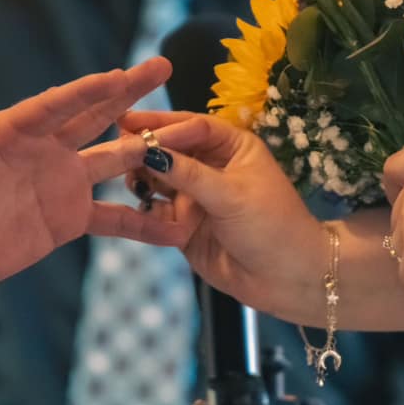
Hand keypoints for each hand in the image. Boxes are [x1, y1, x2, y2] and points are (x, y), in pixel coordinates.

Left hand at [0, 58, 174, 297]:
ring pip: (114, 162)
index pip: (55, 106)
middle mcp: (43, 150)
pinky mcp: (68, 219)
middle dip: (128, 91)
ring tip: (189, 140)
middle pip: (93, 115)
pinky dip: (143, 222)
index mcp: (10, 133)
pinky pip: (113, 218)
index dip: (87, 91)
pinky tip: (174, 229)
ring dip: (150, 152)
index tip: (120, 75)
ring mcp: (61, 183)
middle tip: (161, 65)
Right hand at [104, 111, 403, 329]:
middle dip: (147, 149)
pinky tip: (135, 204)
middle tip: (115, 147)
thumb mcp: (230, 195)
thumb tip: (150, 151)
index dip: (162, 124)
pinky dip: (145, 206)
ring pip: (159, 178)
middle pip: (171, 149)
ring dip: (142, 176)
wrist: (288, 280)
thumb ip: (188, 174)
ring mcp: (196, 195)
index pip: (193, 126)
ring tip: (124, 176)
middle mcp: (212, 166)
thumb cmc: (272, 227)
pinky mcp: (182, 224)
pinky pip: (157, 209)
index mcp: (233, 147)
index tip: (130, 123)